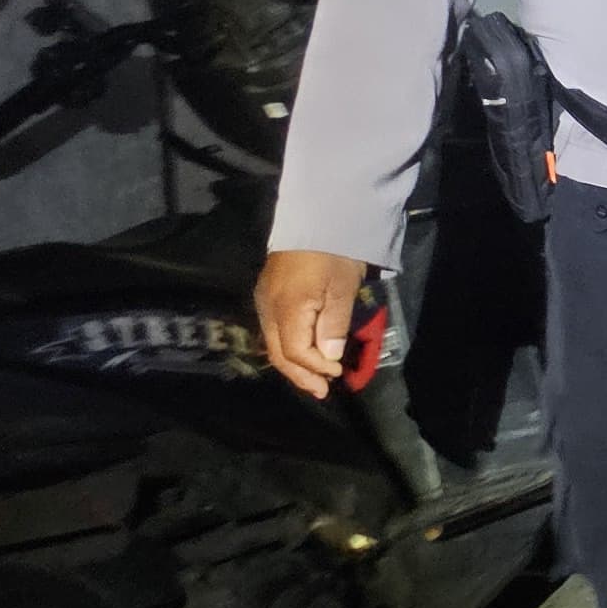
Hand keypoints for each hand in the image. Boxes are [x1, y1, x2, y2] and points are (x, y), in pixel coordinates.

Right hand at [255, 249, 367, 399]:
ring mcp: (263, 300)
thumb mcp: (342, 287)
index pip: (295, 351)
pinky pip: (273, 330)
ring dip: (294, 364)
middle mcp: (267, 308)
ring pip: (273, 343)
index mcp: (286, 308)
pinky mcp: (266, 293)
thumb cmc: (334, 252)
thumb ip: (334, 324)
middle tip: (322, 391)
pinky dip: (288, 347)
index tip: (336, 372)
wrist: (314, 216)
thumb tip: (328, 357)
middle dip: (300, 375)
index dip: (315, 367)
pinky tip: (303, 354)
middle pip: (278, 352)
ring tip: (314, 379)